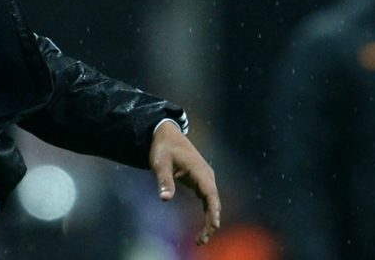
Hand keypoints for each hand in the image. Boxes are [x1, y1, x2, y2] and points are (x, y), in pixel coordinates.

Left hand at [149, 121, 220, 245]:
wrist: (166, 134)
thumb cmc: (163, 148)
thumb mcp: (160, 163)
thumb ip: (164, 180)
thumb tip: (165, 199)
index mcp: (199, 170)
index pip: (210, 193)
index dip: (213, 210)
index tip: (214, 224)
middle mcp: (206, 176)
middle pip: (213, 202)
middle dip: (210, 221)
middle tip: (202, 240)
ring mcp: (205, 179)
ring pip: (211, 203)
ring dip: (209, 220)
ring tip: (201, 239)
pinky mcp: (200, 181)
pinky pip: (207, 201)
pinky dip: (207, 213)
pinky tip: (204, 227)